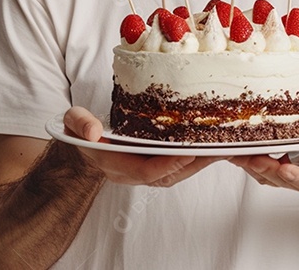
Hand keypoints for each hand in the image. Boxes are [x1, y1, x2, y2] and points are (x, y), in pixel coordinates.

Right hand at [62, 106, 223, 186]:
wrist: (85, 142)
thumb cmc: (81, 131)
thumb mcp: (72, 123)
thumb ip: (79, 124)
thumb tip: (93, 131)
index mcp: (116, 165)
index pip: (147, 172)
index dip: (168, 164)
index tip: (189, 152)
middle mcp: (134, 172)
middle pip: (171, 175)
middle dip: (195, 164)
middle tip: (218, 149)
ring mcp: (147, 169)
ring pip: (180, 172)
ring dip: (202, 162)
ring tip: (226, 147)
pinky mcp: (157, 163)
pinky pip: (181, 165)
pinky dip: (199, 157)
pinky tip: (216, 144)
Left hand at [229, 135, 298, 193]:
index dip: (298, 178)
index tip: (286, 168)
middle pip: (283, 181)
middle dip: (267, 170)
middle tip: (254, 158)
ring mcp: (291, 174)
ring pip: (268, 177)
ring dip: (253, 167)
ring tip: (239, 154)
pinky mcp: (278, 166)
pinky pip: (261, 169)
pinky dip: (249, 161)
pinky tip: (237, 151)